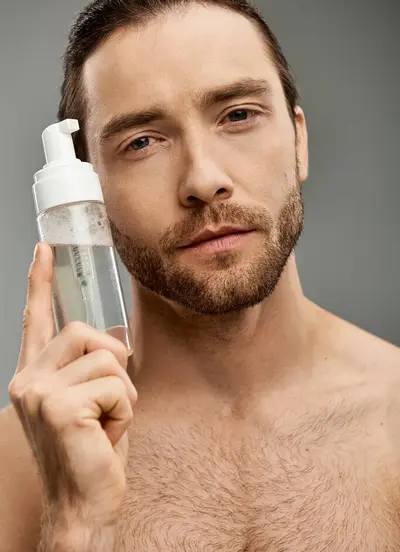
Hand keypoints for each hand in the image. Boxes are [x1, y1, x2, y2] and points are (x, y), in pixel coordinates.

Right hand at [8, 242, 136, 529]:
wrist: (84, 504)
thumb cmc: (91, 452)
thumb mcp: (94, 401)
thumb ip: (94, 365)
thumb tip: (114, 333)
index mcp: (36, 374)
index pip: (36, 319)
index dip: (39, 282)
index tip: (43, 249)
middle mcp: (28, 379)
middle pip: (86, 332)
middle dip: (113, 364)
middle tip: (109, 405)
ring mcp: (39, 393)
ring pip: (107, 358)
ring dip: (123, 392)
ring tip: (108, 423)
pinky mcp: (59, 407)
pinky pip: (116, 385)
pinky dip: (125, 409)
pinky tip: (107, 434)